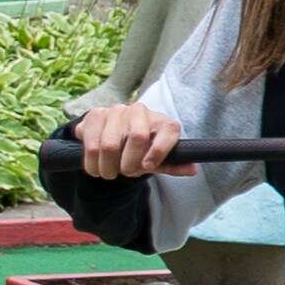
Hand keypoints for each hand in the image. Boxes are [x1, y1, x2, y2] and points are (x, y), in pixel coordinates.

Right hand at [74, 101, 189, 179]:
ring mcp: (118, 111)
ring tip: (109, 173)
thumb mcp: (157, 159)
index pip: (169, 130)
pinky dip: (92, 162)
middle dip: (129, 164)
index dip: (160, 151)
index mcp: (162, 122)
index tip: (147, 167)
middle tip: (125, 173)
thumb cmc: (140, 150)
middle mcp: (141, 111)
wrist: (111, 135)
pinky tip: (95, 167)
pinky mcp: (96, 114)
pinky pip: (91, 142)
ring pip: (110, 144)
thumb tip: (193, 169)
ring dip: (107, 167)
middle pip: (138, 136)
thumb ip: (173, 164)